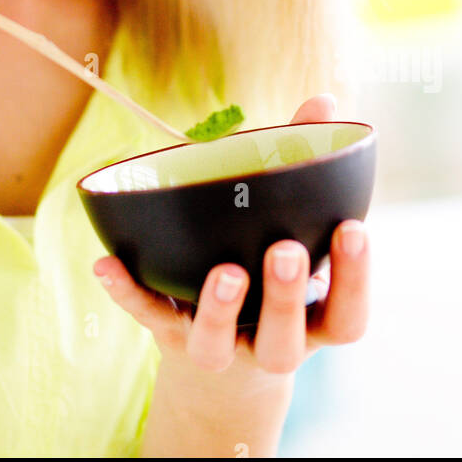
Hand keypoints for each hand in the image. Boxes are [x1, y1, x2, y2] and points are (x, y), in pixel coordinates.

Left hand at [93, 94, 369, 387]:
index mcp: (312, 321)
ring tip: (224, 271)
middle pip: (283, 341)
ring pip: (216, 346)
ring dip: (218, 308)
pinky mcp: (170, 336)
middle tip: (284, 250)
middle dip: (284, 296)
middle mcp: (269, 344)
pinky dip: (127, 292)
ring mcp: (219, 347)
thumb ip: (307, 170)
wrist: (226, 360)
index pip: (346, 316)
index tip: (353, 228)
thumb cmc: (269, 273)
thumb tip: (325, 101)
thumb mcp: (297, 233)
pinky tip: (106, 263)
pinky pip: (147, 317)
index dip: (355, 278)